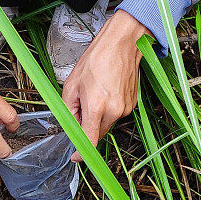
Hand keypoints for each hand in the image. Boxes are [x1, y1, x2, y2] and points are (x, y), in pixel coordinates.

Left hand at [62, 10, 149, 161]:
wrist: (123, 43)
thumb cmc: (98, 58)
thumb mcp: (72, 84)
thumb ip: (69, 109)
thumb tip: (70, 125)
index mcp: (97, 106)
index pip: (90, 141)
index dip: (81, 152)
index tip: (76, 156)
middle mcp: (114, 111)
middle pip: (97, 133)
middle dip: (87, 126)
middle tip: (81, 105)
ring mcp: (125, 109)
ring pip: (106, 124)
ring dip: (97, 116)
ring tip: (95, 93)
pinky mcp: (132, 105)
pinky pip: (115, 115)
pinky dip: (107, 110)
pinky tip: (105, 91)